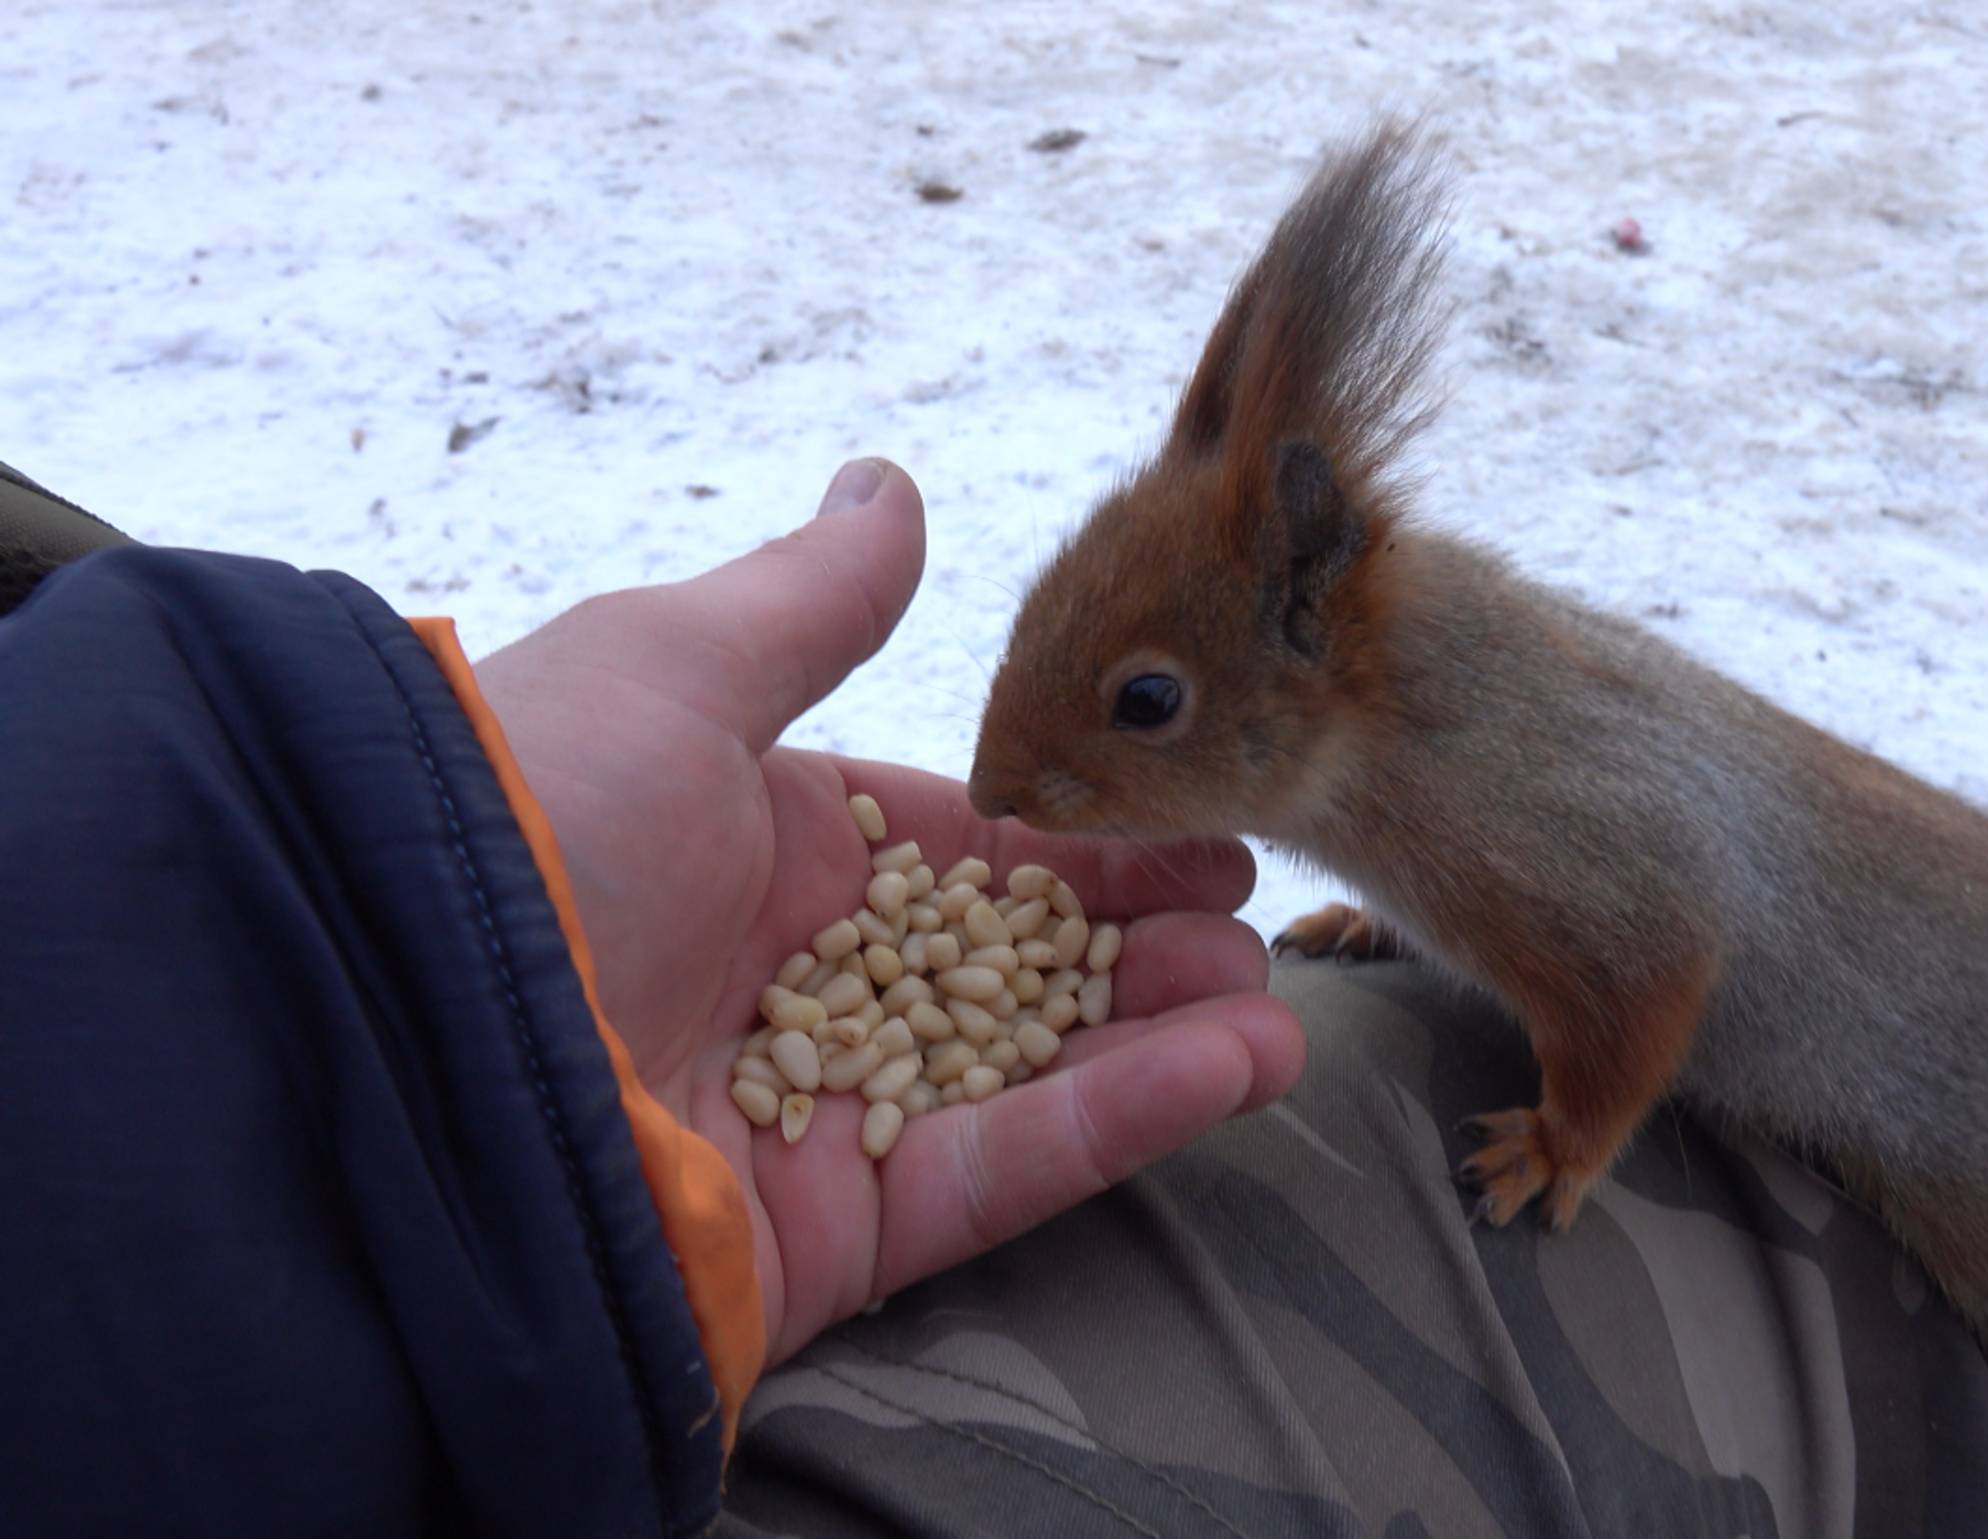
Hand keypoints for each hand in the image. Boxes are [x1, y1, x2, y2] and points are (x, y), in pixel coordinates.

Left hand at [474, 459, 1303, 1363]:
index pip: (965, 847)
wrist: (394, 1023)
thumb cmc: (530, 817)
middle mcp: (795, 982)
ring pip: (1029, 1072)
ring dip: (1161, 1033)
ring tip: (1276, 996)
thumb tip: (888, 485)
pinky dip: (1123, 1120)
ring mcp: (820, 1112)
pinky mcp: (833, 1228)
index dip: (1086, 837)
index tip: (1198, 822)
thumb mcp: (674, 668)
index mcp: (760, 852)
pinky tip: (1238, 1062)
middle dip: (1140, 936)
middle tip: (1252, 903)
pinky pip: (1003, 1167)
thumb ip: (810, 601)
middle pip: (1011, 965)